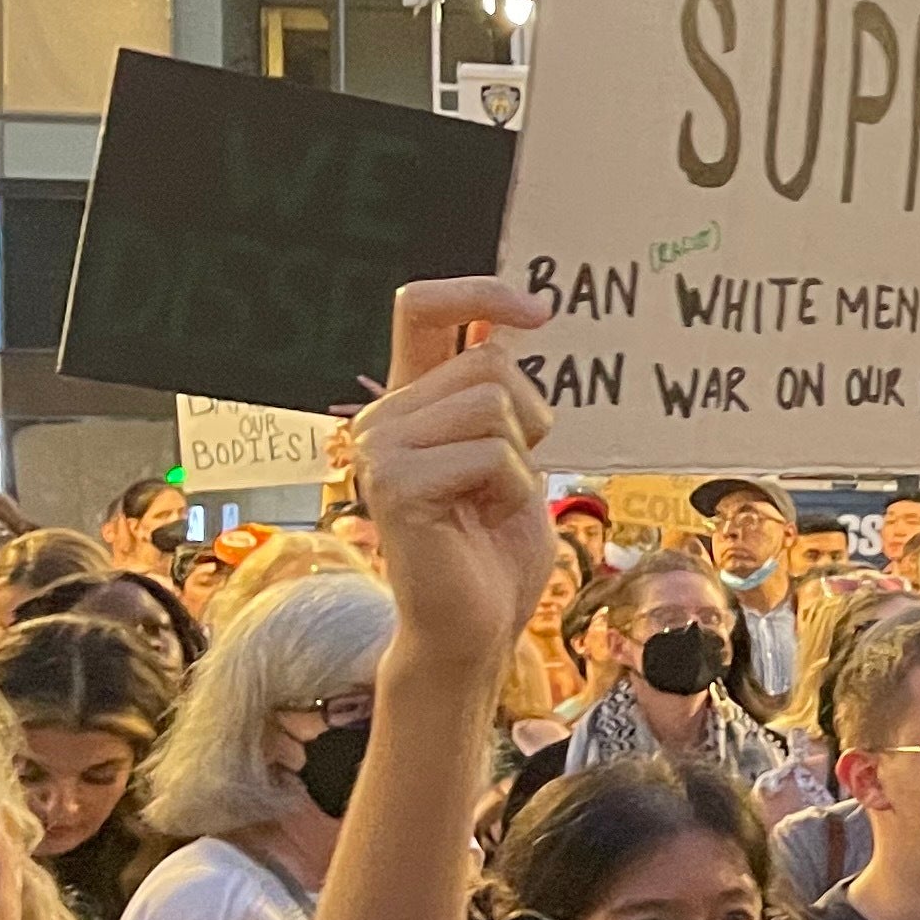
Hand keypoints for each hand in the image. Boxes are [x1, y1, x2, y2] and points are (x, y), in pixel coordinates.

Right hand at [350, 279, 553, 660]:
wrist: (473, 627)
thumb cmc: (494, 545)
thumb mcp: (509, 453)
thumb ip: (500, 393)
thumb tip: (517, 319)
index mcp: (408, 401)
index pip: (423, 310)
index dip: (479, 293)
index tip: (538, 312)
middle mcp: (383, 417)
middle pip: (488, 363)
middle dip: (529, 419)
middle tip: (506, 479)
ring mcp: (381, 449)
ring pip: (493, 404)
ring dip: (520, 458)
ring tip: (491, 501)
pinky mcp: (397, 485)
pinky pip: (493, 455)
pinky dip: (512, 491)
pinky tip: (482, 521)